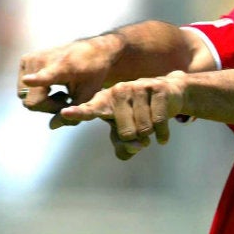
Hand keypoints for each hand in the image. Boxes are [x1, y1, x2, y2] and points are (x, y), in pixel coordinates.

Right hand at [17, 35, 120, 114]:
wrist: (91, 51)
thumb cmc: (92, 74)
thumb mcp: (88, 95)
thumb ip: (73, 112)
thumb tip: (51, 126)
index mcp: (63, 67)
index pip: (46, 75)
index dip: (36, 80)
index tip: (28, 80)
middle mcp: (43, 60)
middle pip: (32, 101)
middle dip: (47, 107)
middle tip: (65, 101)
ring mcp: (31, 59)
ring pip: (26, 96)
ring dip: (41, 101)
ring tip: (61, 94)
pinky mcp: (25, 60)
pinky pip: (23, 88)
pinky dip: (36, 92)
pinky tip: (52, 87)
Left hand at [57, 71, 187, 159]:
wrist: (168, 93)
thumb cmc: (138, 115)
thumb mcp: (126, 133)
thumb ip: (123, 146)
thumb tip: (136, 146)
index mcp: (104, 101)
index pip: (89, 110)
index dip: (77, 113)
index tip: (65, 114)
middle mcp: (118, 91)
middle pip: (125, 133)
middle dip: (136, 139)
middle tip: (138, 131)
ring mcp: (137, 87)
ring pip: (143, 128)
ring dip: (150, 135)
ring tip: (149, 126)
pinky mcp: (156, 88)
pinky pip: (158, 122)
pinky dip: (162, 134)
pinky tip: (162, 135)